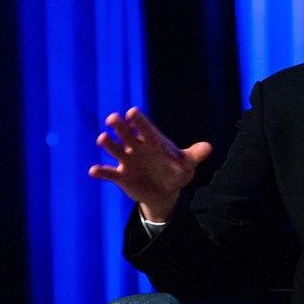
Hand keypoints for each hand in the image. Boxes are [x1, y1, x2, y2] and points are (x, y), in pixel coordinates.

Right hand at [88, 107, 211, 221]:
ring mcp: (127, 160)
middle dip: (120, 127)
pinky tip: (94, 171)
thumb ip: (195, 155)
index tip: (132, 112)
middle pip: (127, 134)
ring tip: (102, 139)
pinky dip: (101, 171)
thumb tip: (209, 148)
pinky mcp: (120, 176)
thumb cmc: (176, 171)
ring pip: (115, 150)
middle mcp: (137, 147)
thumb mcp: (187, 164)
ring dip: (108, 145)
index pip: (146, 128)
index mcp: (153, 141)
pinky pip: (109, 172)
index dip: (139, 121)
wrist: (165, 191)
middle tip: (113, 118)